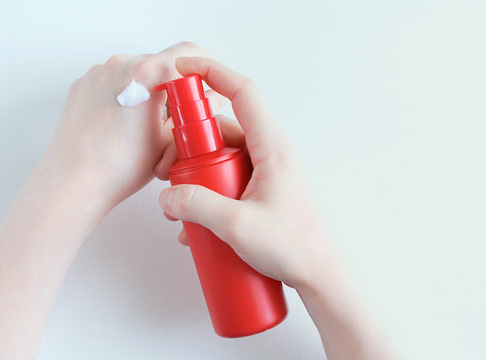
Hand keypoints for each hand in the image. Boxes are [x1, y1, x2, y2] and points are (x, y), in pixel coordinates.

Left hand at [41, 42, 222, 212]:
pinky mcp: (82, 85)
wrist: (74, 181)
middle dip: (171, 84)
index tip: (203, 81)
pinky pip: (111, 81)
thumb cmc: (119, 168)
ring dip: (147, 89)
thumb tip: (211, 98)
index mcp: (146, 75)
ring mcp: (97, 73)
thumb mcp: (171, 141)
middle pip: (159, 63)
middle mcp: (120, 65)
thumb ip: (197, 113)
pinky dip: (124, 94)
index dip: (202, 66)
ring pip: (134, 72)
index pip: (187, 52)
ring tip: (144, 125)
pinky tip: (122, 124)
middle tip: (176, 115)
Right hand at [156, 56, 328, 289]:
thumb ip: (198, 206)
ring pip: (221, 159)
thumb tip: (168, 195)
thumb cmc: (294, 247)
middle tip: (166, 171)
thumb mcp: (237, 226)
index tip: (183, 68)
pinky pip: (228, 181)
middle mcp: (269, 154)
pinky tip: (196, 225)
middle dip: (188, 146)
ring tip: (178, 207)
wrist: (319, 276)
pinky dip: (208, 194)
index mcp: (271, 148)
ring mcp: (265, 174)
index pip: (242, 94)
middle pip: (222, 131)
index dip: (212, 73)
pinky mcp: (260, 193)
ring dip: (195, 176)